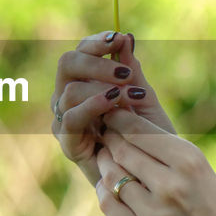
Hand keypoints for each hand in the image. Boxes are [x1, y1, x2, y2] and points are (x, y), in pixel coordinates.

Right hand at [50, 32, 174, 183]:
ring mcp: (65, 120)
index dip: (97, 42)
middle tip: (125, 71)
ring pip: (69, 89)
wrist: (151, 178)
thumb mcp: (144, 99)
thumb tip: (127, 38)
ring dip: (101, 86)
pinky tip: (113, 103)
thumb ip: (133, 72)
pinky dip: (92, 105)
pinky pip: (71, 117)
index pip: (81, 52)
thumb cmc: (149, 138)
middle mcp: (69, 98)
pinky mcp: (68, 143)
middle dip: (96, 61)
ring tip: (128, 93)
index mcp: (85, 83)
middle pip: (67, 63)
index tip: (119, 38)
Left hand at [93, 109, 215, 215]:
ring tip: (105, 158)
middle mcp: (171, 186)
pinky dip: (104, 191)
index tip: (112, 115)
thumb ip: (170, 154)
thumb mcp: (203, 173)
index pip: (141, 131)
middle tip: (105, 135)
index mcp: (190, 162)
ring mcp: (153, 214)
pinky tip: (107, 187)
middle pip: (123, 150)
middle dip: (110, 139)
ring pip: (112, 177)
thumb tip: (131, 130)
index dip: (120, 120)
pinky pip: (109, 204)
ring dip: (105, 163)